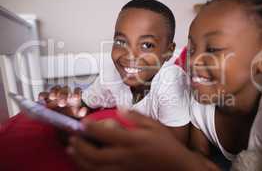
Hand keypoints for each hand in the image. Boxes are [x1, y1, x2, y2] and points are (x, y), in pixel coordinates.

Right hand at [38, 85, 88, 117]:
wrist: (58, 121)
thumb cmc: (69, 117)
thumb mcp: (76, 117)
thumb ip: (81, 113)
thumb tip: (84, 110)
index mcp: (74, 97)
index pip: (77, 90)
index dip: (76, 92)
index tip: (75, 98)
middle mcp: (65, 94)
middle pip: (65, 89)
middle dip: (64, 94)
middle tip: (62, 103)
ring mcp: (55, 94)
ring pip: (55, 88)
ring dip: (54, 92)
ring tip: (53, 97)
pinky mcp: (45, 98)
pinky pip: (43, 94)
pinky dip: (42, 96)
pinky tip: (43, 100)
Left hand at [67, 110, 219, 170]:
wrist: (176, 166)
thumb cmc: (167, 145)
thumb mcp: (155, 126)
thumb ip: (136, 117)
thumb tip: (120, 109)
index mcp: (133, 141)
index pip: (106, 134)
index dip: (91, 128)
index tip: (83, 122)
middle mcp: (125, 156)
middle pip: (95, 155)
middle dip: (80, 146)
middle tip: (72, 138)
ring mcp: (124, 169)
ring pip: (95, 168)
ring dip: (80, 159)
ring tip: (72, 150)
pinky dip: (89, 169)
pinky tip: (85, 163)